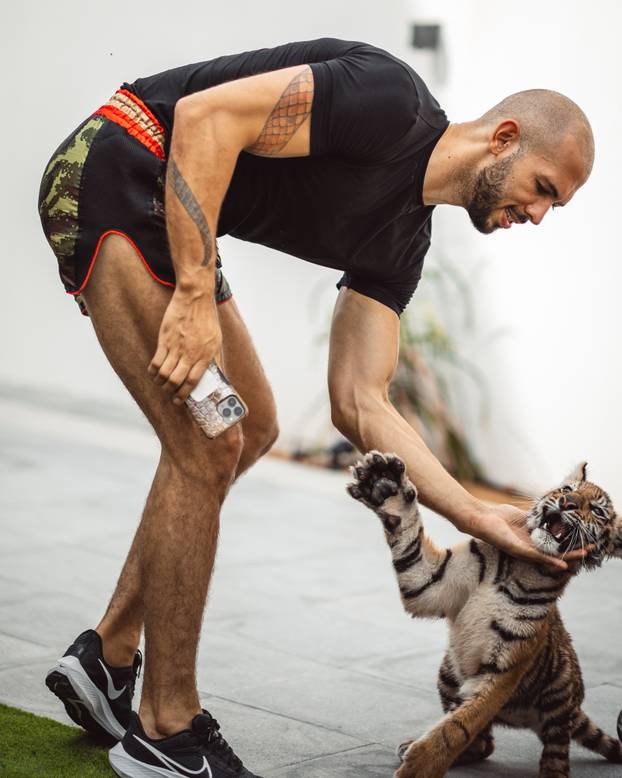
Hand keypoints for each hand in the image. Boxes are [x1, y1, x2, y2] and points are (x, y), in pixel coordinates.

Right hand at [148, 288, 221, 404]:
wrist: (195, 298)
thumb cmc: (207, 319)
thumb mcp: (216, 340)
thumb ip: (213, 358)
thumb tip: (215, 375)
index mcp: (205, 355)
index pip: (193, 382)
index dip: (184, 394)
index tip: (179, 401)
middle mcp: (190, 353)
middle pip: (175, 381)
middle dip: (170, 391)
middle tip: (169, 394)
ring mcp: (176, 347)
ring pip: (163, 373)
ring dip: (160, 383)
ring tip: (161, 383)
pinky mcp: (164, 339)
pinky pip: (156, 361)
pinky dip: (153, 371)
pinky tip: (154, 372)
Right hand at [468, 502, 590, 570]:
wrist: (483, 518)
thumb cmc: (497, 536)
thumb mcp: (519, 549)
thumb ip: (538, 557)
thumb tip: (562, 566)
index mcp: (530, 554)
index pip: (555, 558)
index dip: (571, 557)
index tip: (584, 553)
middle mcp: (532, 544)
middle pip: (557, 546)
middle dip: (573, 546)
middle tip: (590, 543)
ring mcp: (530, 531)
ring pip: (552, 533)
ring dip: (566, 532)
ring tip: (581, 529)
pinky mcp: (528, 519)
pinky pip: (544, 519)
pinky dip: (554, 519)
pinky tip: (565, 517)